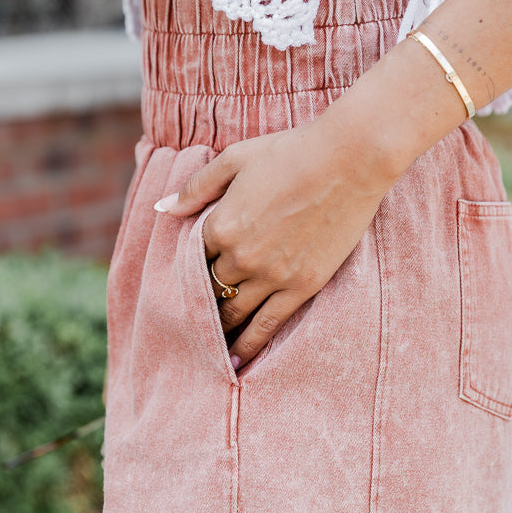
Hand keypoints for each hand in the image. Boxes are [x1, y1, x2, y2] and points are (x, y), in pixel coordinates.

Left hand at [153, 111, 395, 368]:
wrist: (349, 159)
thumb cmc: (291, 151)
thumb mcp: (236, 158)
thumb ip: (196, 187)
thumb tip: (163, 210)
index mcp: (220, 224)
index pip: (191, 257)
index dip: (189, 266)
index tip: (188, 277)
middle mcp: (240, 256)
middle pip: (210, 288)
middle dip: (202, 299)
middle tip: (193, 317)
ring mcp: (272, 275)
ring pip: (233, 314)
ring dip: (219, 328)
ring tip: (209, 344)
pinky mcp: (301, 287)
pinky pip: (267, 327)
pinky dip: (248, 347)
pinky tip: (236, 361)